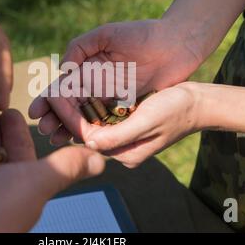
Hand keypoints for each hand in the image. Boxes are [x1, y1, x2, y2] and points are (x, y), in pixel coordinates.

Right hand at [29, 19, 202, 144]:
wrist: (177, 44)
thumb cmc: (142, 34)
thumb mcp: (106, 33)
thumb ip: (80, 47)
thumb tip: (62, 71)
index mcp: (87, 67)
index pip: (61, 87)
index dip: (47, 100)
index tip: (36, 112)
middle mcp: (95, 84)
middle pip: (69, 106)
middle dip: (54, 118)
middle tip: (44, 131)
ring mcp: (110, 97)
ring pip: (85, 117)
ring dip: (70, 129)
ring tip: (57, 140)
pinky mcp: (127, 107)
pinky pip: (107, 123)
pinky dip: (95, 132)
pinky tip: (85, 141)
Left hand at [44, 83, 198, 167]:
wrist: (198, 103)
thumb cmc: (176, 110)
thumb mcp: (147, 121)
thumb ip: (118, 135)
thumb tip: (87, 142)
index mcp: (125, 154)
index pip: (89, 138)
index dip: (69, 119)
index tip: (53, 99)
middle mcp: (122, 149)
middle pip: (87, 133)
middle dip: (66, 115)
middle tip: (46, 98)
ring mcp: (125, 138)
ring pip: (92, 124)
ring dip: (75, 109)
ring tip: (55, 93)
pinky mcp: (127, 126)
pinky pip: (102, 118)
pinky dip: (90, 105)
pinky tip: (77, 91)